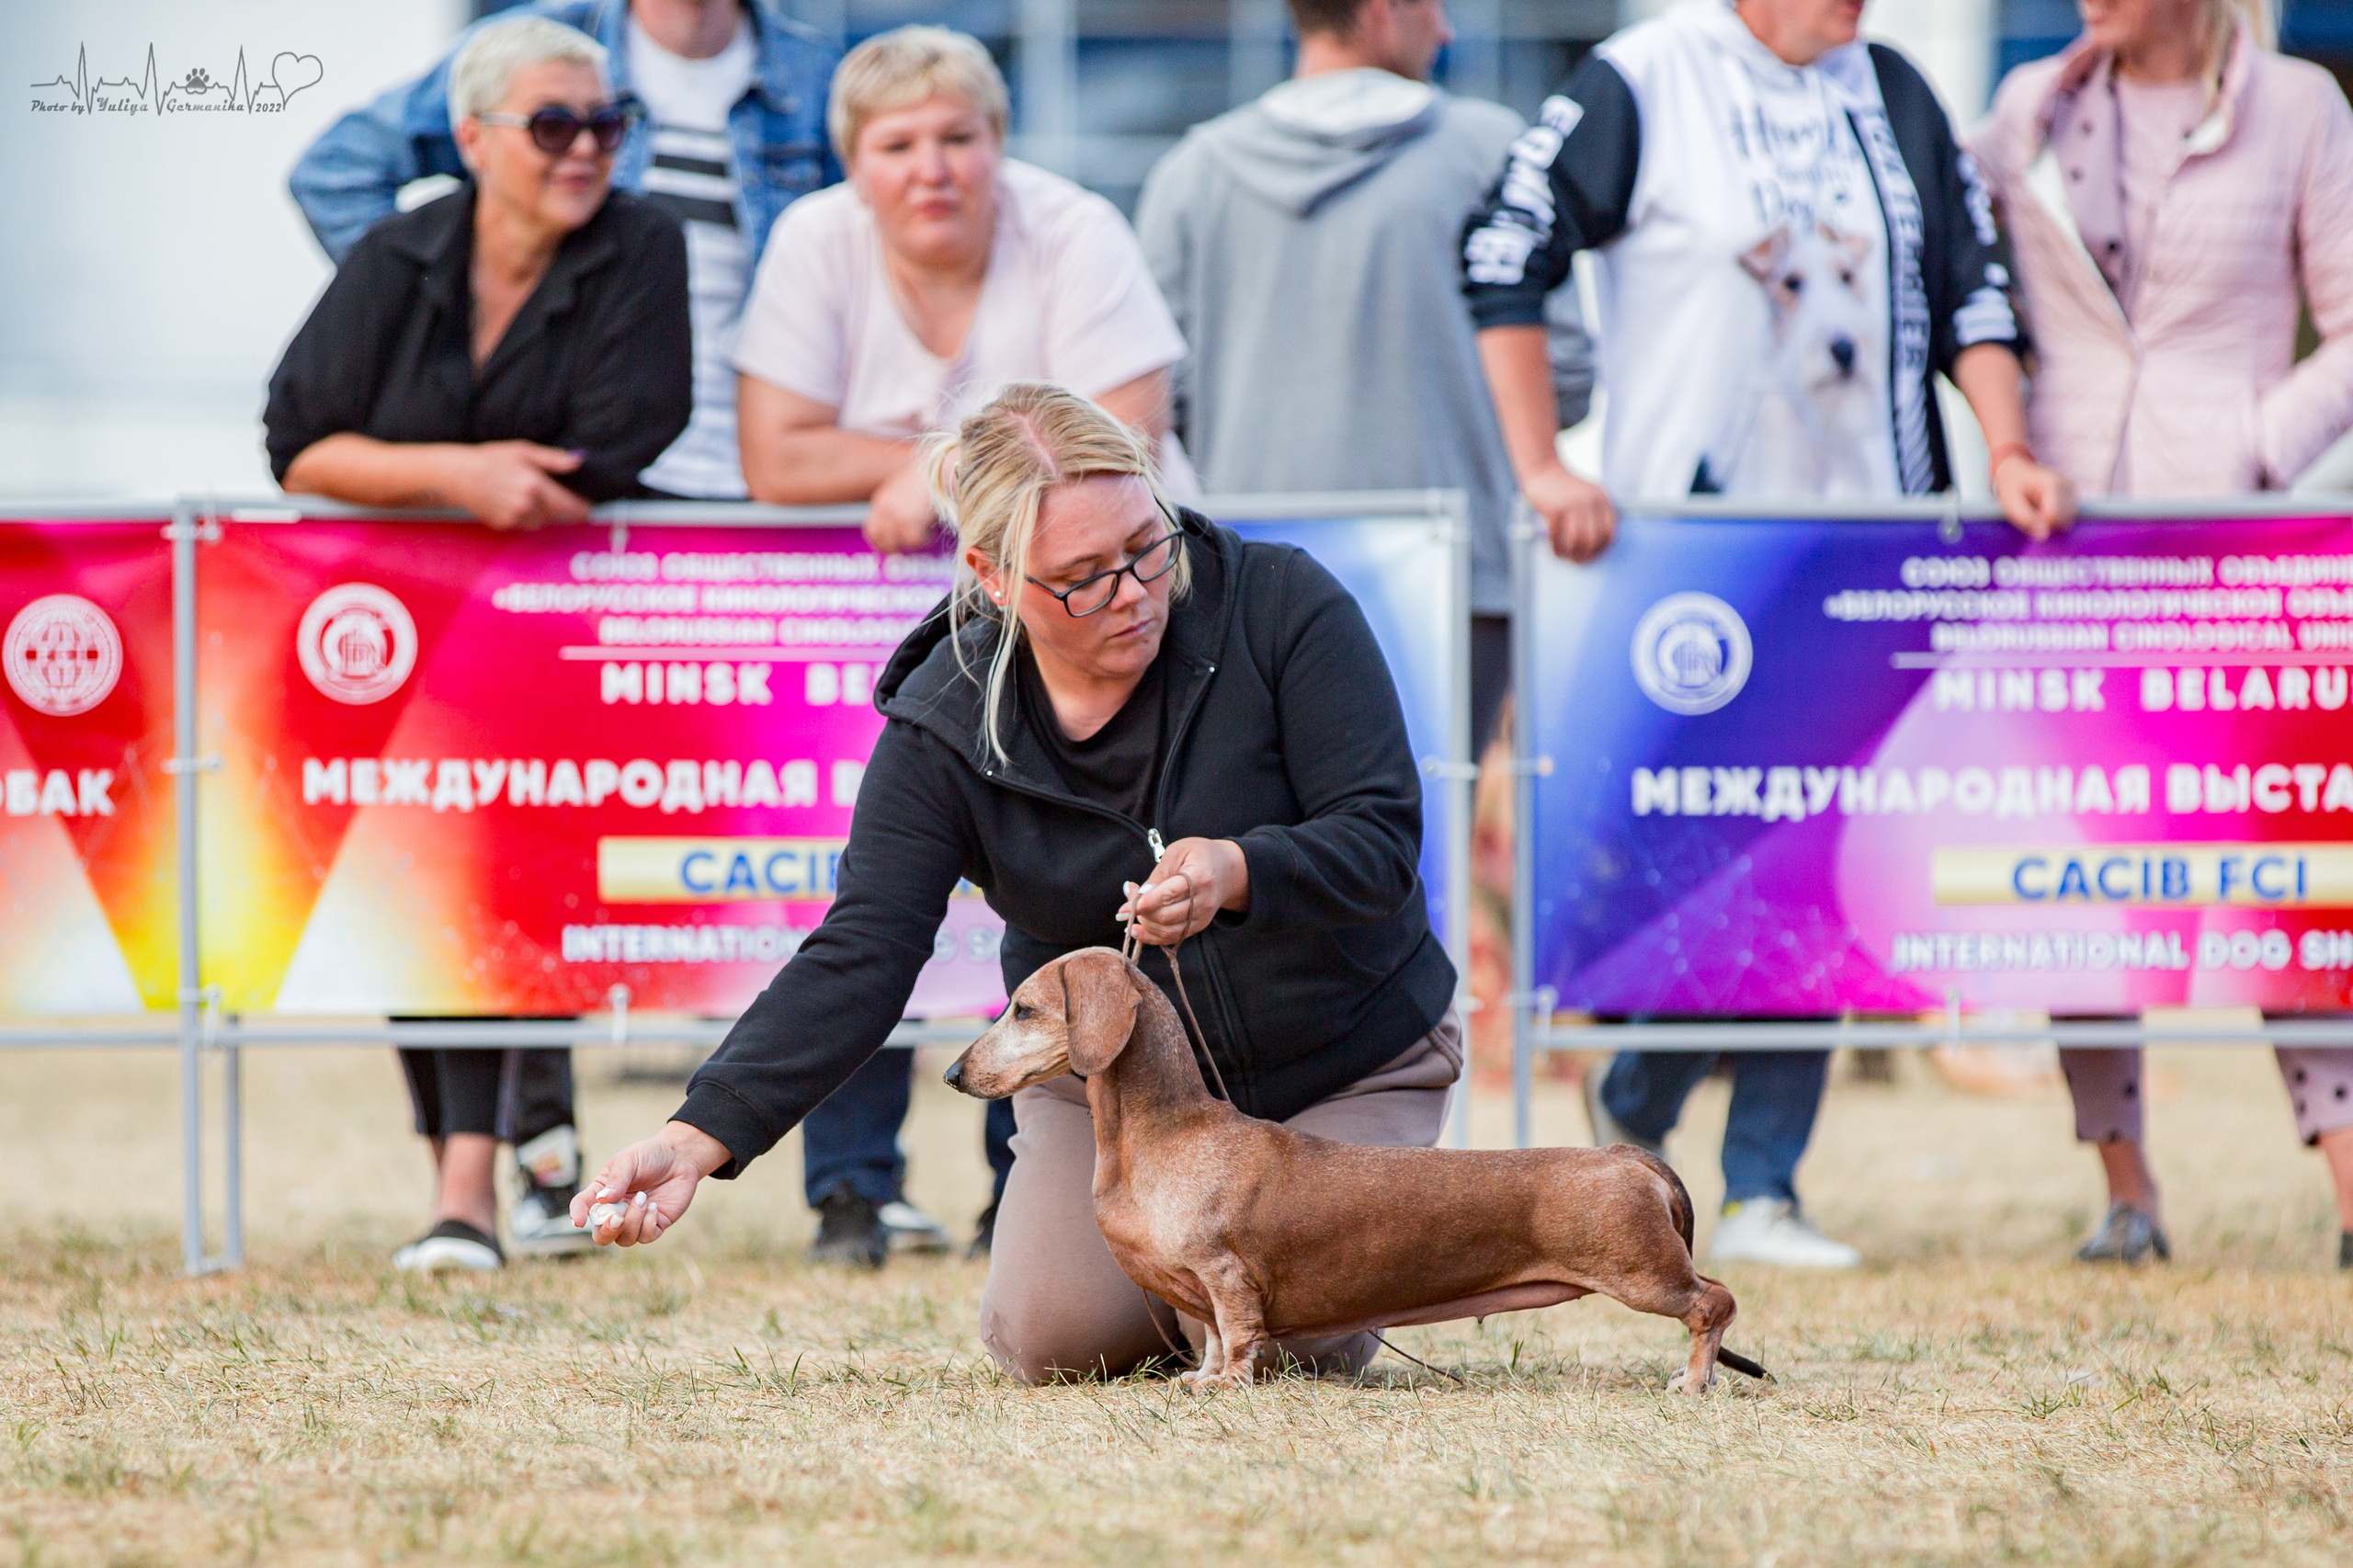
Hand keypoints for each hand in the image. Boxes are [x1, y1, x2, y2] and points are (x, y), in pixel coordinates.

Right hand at [442, 441, 591, 529]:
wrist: (457, 474)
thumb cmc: (490, 458)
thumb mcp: (523, 451)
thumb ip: (554, 459)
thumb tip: (578, 461)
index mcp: (535, 485)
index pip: (569, 505)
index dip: (582, 509)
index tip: (589, 508)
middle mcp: (527, 504)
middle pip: (557, 515)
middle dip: (562, 509)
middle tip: (560, 498)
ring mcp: (514, 517)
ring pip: (541, 522)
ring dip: (543, 514)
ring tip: (530, 496)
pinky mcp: (503, 524)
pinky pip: (524, 524)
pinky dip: (525, 516)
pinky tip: (514, 501)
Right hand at [570, 1120, 729, 1246]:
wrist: (680, 1157)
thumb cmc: (650, 1155)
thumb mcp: (629, 1160)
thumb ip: (616, 1180)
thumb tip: (603, 1200)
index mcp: (603, 1192)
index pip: (583, 1206)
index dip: (577, 1215)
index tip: (578, 1221)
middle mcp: (617, 1210)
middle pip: (602, 1235)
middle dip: (607, 1231)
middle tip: (618, 1217)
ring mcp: (635, 1220)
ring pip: (625, 1239)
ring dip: (633, 1221)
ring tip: (644, 1198)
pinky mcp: (655, 1225)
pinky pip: (646, 1237)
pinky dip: (648, 1224)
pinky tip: (655, 1206)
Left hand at [864, 462, 939, 553]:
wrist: (938, 469)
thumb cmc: (928, 476)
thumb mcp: (904, 489)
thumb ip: (898, 505)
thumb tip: (904, 523)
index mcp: (881, 500)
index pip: (871, 529)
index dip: (880, 541)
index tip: (893, 545)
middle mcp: (884, 509)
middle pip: (879, 539)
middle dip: (892, 547)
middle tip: (908, 547)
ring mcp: (895, 517)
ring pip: (899, 542)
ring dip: (913, 542)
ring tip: (926, 534)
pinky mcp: (909, 522)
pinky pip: (914, 541)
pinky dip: (924, 540)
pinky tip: (932, 532)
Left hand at [1119, 837, 1248, 945]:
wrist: (1227, 869)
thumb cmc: (1199, 855)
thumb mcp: (1177, 852)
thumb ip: (1158, 874)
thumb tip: (1139, 895)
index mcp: (1200, 877)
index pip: (1169, 895)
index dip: (1145, 903)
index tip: (1124, 907)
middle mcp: (1204, 901)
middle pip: (1166, 916)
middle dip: (1141, 912)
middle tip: (1130, 897)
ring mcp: (1202, 917)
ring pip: (1167, 930)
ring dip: (1144, 924)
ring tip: (1132, 909)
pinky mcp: (1199, 926)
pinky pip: (1172, 938)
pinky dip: (1152, 936)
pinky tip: (1137, 930)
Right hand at [1524, 463, 1616, 562]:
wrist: (1543, 468)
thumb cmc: (1564, 486)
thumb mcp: (1587, 494)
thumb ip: (1594, 514)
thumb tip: (1594, 546)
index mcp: (1602, 498)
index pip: (1609, 531)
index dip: (1603, 549)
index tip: (1595, 556)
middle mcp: (1589, 501)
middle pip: (1593, 539)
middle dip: (1586, 555)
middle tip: (1579, 561)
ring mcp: (1572, 504)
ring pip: (1576, 540)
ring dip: (1571, 554)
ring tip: (1567, 558)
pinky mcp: (1554, 509)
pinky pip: (1556, 537)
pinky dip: (1556, 549)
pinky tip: (1555, 551)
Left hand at [1993, 454, 2075, 541]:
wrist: (2016, 470)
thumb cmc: (2011, 487)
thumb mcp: (2011, 503)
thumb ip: (2026, 519)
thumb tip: (2044, 536)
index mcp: (2052, 484)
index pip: (2054, 516)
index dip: (2041, 524)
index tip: (2028, 518)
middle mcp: (2067, 485)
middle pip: (2064, 520)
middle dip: (2047, 523)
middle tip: (2031, 513)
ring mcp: (2072, 489)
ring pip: (2068, 520)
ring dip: (2052, 521)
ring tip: (2037, 509)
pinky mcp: (2073, 494)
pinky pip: (2068, 516)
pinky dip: (2056, 518)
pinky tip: (2044, 508)